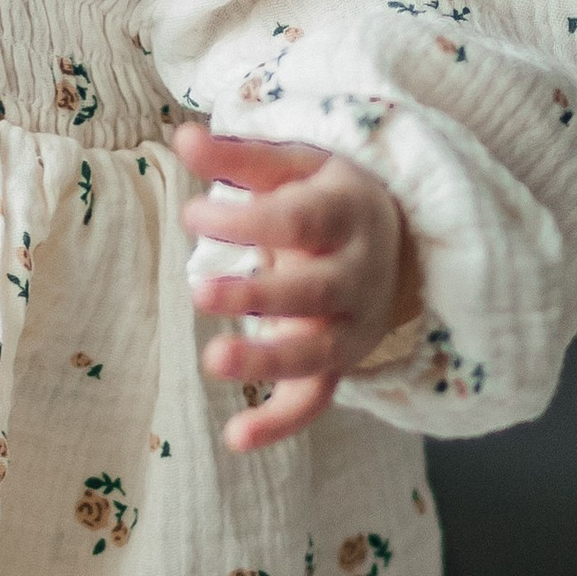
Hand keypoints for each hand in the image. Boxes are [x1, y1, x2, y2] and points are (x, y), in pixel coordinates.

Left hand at [176, 122, 420, 453]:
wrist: (394, 235)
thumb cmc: (324, 194)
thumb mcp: (292, 164)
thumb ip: (238, 157)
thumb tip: (182, 137)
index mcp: (346, 214)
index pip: (298, 221)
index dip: (246, 220)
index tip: (191, 212)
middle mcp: (358, 274)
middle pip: (315, 292)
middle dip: (259, 295)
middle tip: (198, 292)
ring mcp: (353, 325)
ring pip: (319, 354)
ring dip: (268, 360)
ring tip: (214, 360)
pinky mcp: (339, 362)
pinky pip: (315, 399)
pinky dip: (280, 422)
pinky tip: (236, 438)